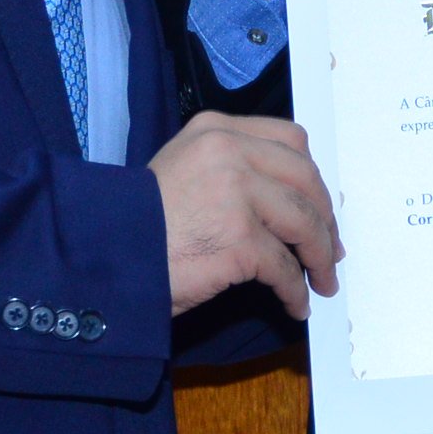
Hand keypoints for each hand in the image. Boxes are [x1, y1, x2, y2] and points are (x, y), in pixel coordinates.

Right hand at [150, 111, 342, 317]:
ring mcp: (236, 193)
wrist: (102, 255)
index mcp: (216, 129)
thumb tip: (289, 200)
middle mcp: (228, 151)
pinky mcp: (239, 238)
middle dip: (325, 219)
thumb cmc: (140, 221)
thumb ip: (231, 167)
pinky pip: (284, 267)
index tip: (320, 205)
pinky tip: (295, 304)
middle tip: (330, 250)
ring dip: (319, 257)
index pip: (291, 140)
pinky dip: (295, 290)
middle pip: (305, 180)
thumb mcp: (183, 168)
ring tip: (322, 282)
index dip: (312, 178)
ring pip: (303, 223)